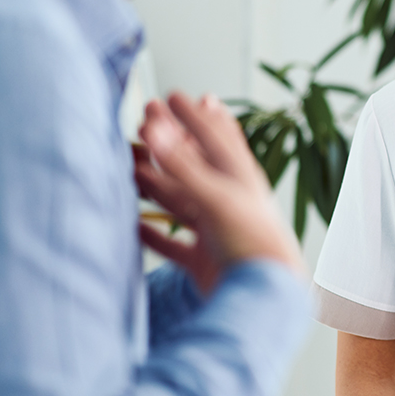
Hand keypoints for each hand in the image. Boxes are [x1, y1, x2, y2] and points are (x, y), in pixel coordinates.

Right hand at [135, 92, 302, 293]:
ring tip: (129, 164)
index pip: (215, 138)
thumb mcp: (216, 198)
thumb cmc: (252, 244)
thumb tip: (152, 127)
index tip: (176, 96)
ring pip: (179, 201)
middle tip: (146, 117)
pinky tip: (135, 224)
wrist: (266, 299)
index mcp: (240, 180)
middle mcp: (228, 203)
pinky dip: (154, 233)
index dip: (195, 116)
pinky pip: (173, 244)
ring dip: (154, 184)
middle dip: (169, 143)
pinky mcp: (204, 262)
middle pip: (193, 166)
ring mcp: (216, 232)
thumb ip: (183, 166)